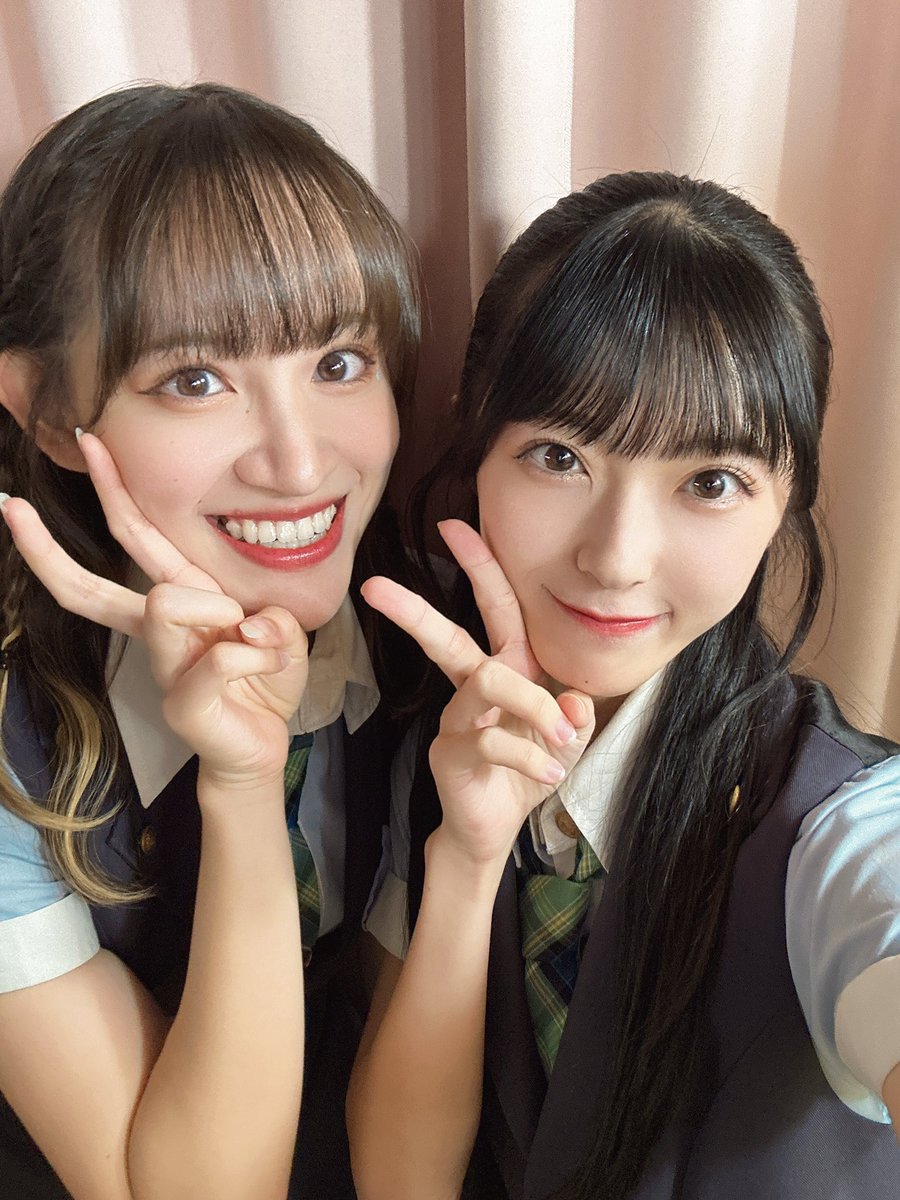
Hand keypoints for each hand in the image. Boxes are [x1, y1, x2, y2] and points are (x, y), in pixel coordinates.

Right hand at [1, 433, 307, 782]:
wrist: (264, 746)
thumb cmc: (265, 681)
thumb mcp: (279, 629)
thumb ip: (265, 614)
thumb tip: (242, 621)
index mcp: (179, 600)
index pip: (135, 539)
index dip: (111, 492)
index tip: (88, 441)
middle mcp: (158, 632)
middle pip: (90, 588)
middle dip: (48, 549)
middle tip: (12, 507)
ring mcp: (162, 669)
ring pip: (164, 604)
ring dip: (224, 612)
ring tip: (258, 637)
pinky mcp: (181, 703)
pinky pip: (218, 657)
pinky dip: (258, 655)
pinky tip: (269, 666)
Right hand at [362, 520, 594, 867]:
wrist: (495, 830)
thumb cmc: (525, 773)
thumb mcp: (565, 742)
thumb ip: (574, 716)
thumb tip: (572, 701)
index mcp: (506, 669)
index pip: (495, 608)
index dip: (478, 566)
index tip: (454, 526)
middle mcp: (474, 688)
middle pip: (446, 638)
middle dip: (414, 610)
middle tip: (375, 587)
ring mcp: (457, 720)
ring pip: (486, 682)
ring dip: (533, 705)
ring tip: (561, 738)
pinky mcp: (451, 754)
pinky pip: (492, 739)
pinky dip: (529, 756)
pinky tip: (550, 775)